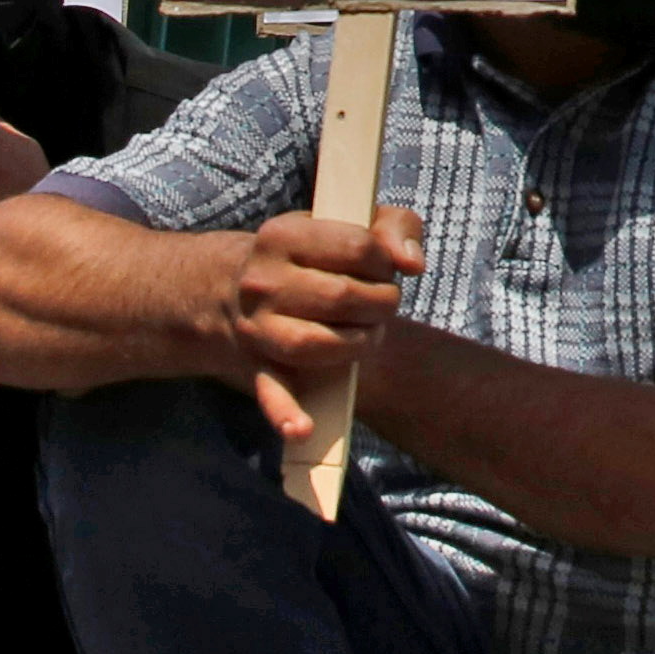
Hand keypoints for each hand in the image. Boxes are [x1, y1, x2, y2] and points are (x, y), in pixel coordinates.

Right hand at [227, 204, 423, 447]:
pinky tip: (302, 430)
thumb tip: (413, 264)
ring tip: (367, 336)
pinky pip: (270, 393)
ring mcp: (256, 327)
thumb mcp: (350, 224)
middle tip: (381, 305)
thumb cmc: (314, 255)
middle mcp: (261, 281)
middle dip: (379, 303)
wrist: (241, 289)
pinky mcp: (258, 367)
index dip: (384, 262)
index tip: (381, 269)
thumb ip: (394, 226)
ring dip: (356, 344)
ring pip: (313, 343)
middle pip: (341, 295)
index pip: (356, 247)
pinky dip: (286, 414)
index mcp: (282, 235)